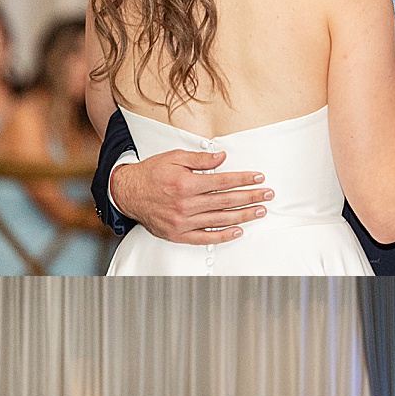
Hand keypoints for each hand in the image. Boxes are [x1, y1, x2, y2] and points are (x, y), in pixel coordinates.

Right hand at [109, 151, 274, 244]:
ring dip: (243, 216)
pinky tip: (238, 231)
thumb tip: (222, 158)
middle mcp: (185, 204)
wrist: (127, 193)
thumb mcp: (174, 157)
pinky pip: (205, 237)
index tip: (259, 178)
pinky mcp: (178, 234)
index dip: (243, 179)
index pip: (223, 181)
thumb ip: (200, 159)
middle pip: (226, 201)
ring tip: (259, 211)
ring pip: (220, 220)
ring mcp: (182, 222)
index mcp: (186, 183)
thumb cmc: (151, 173)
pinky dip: (223, 236)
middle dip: (250, 197)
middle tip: (268, 195)